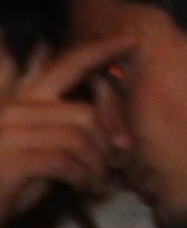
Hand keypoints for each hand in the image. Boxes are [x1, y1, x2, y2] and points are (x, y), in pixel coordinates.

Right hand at [0, 39, 128, 219]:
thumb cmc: (8, 182)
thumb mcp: (32, 141)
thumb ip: (52, 113)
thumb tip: (76, 81)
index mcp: (21, 98)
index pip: (67, 64)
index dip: (101, 50)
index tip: (133, 41)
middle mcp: (12, 109)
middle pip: (86, 112)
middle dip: (108, 140)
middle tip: (115, 162)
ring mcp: (8, 133)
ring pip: (79, 137)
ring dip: (97, 164)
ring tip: (98, 181)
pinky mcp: (10, 160)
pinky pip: (65, 161)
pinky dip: (83, 176)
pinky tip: (85, 187)